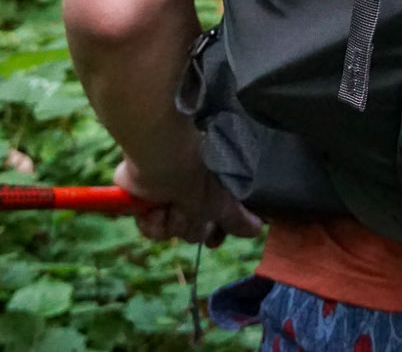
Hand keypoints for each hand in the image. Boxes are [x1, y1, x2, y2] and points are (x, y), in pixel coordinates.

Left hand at [115, 153, 262, 244]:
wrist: (161, 159)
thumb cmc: (196, 176)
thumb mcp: (222, 201)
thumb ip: (238, 219)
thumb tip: (258, 228)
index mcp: (208, 194)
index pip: (215, 226)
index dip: (214, 235)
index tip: (213, 241)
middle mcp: (188, 198)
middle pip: (193, 234)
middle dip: (190, 224)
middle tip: (189, 205)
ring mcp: (165, 200)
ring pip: (171, 234)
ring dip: (171, 221)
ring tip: (171, 201)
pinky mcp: (143, 203)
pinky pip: (149, 230)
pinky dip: (151, 221)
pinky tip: (154, 206)